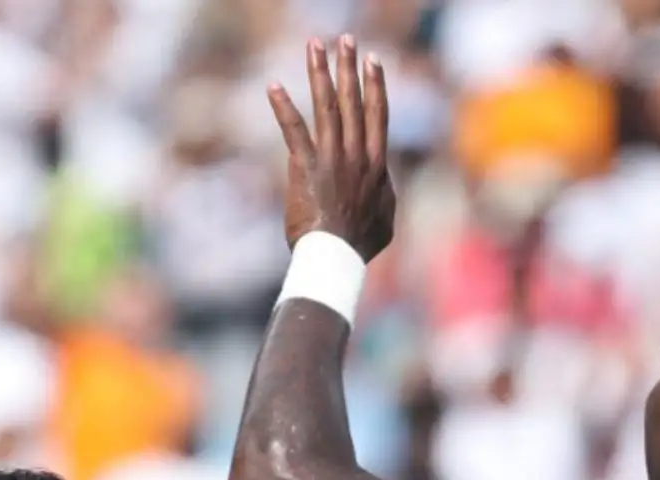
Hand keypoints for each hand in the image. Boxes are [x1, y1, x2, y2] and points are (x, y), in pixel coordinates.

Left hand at [267, 35, 395, 261]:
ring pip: (327, 106)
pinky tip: (274, 85)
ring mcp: (332, 159)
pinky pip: (294, 130)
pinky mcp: (306, 168)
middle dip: (349, 67)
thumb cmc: (358, 245)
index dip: (374, 85)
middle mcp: (357, 155)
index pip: (377, 115)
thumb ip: (384, 196)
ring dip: (321, 73)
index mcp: (376, 165)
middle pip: (353, 102)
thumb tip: (383, 186)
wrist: (336, 259)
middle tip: (345, 40)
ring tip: (315, 46)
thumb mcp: (384, 220)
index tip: (372, 61)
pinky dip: (284, 107)